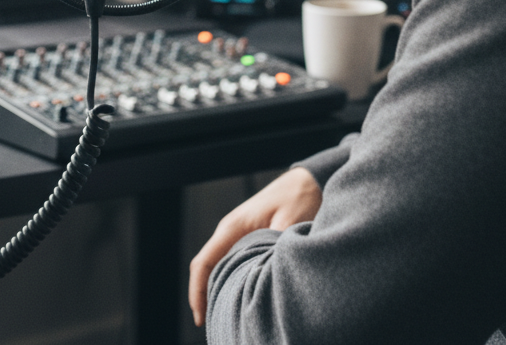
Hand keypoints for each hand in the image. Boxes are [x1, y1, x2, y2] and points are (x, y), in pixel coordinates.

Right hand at [188, 166, 321, 326]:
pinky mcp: (249, 238)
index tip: (199, 318)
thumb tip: (268, 279)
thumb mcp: (288, 225)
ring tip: (226, 317)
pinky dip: (230, 281)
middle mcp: (231, 231)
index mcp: (233, 227)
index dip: (197, 292)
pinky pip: (231, 262)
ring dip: (217, 290)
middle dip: (205, 297)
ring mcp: (239, 234)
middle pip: (207, 268)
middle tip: (216, 326)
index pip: (204, 262)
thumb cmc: (298, 197)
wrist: (308, 181)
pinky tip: (239, 297)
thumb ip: (274, 250)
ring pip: (218, 266)